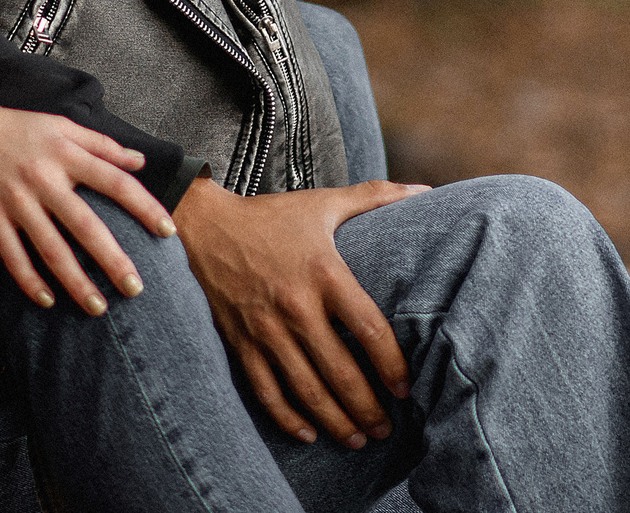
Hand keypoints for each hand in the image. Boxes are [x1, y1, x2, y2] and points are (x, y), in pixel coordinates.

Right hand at [0, 107, 176, 315]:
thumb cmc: (16, 130)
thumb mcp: (60, 126)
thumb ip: (101, 144)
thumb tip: (139, 162)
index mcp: (66, 153)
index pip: (115, 181)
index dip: (144, 206)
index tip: (167, 231)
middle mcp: (44, 178)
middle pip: (86, 225)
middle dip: (113, 260)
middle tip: (135, 288)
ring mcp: (16, 200)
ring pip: (51, 249)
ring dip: (77, 282)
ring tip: (99, 308)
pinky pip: (13, 257)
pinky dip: (30, 282)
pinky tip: (49, 301)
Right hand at [172, 176, 426, 446]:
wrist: (203, 226)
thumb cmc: (270, 217)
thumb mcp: (323, 203)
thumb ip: (375, 198)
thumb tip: (426, 189)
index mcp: (323, 271)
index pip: (368, 328)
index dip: (391, 364)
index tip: (406, 388)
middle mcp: (295, 305)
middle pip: (340, 370)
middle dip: (368, 407)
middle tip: (387, 429)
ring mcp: (264, 328)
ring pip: (305, 390)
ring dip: (335, 421)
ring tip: (357, 439)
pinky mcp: (240, 342)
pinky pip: (266, 391)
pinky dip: (287, 419)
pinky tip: (307, 434)